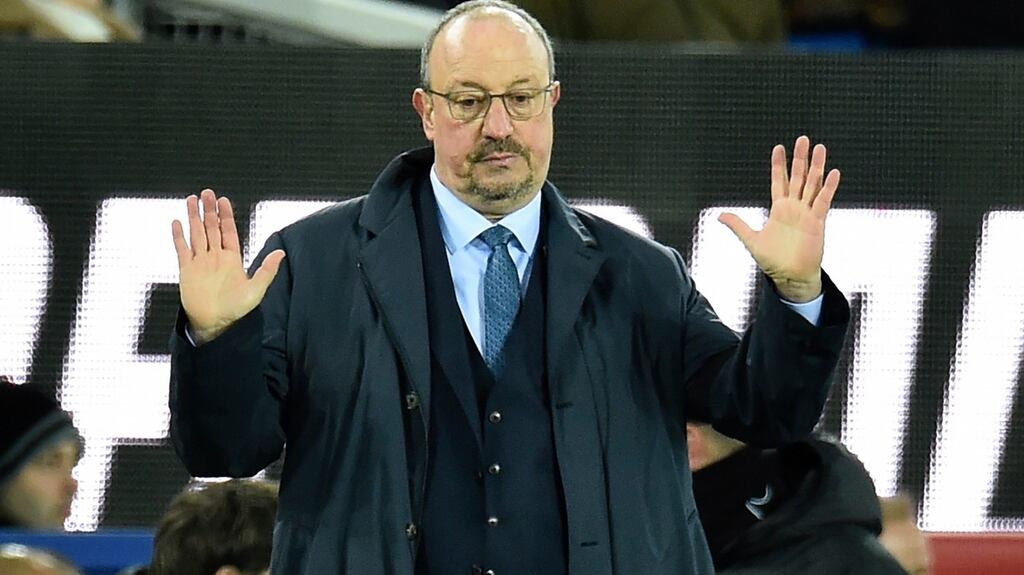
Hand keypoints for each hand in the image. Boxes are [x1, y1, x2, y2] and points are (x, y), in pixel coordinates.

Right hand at [172, 189, 284, 343]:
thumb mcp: (256, 289)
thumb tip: (281, 253)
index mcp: (232, 259)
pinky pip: (182, 249)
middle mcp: (215, 258)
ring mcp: (200, 262)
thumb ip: (267, 270)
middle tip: (207, 193)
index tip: (223, 200)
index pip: (228, 231)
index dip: (226, 216)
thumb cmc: (237, 310)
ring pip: (196, 234)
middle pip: (211, 228)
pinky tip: (178, 222)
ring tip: (191, 200)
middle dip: (209, 210)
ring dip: (194, 217)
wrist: (216, 324)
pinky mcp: (187, 270)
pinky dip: (179, 236)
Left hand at [719, 136, 840, 302]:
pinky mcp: (817, 222)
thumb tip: (720, 215)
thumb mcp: (751, 240)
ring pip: (812, 184)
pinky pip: (823, 201)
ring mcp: (807, 213)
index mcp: (779, 209)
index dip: (778, 165)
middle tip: (803, 139)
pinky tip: (833, 173)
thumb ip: (738, 225)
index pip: (779, 181)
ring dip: (816, 167)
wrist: (791, 276)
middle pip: (798, 177)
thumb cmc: (773, 260)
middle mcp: (794, 207)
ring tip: (820, 148)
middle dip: (800, 158)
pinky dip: (828, 187)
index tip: (778, 147)